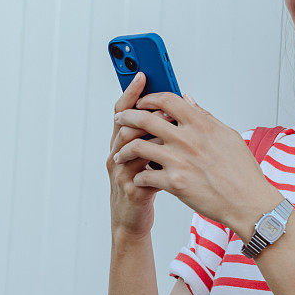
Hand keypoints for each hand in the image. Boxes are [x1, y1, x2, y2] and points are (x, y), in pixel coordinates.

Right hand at [106, 72, 174, 239]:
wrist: (132, 220)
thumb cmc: (144, 184)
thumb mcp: (148, 156)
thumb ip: (158, 133)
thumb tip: (178, 106)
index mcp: (122, 143)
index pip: (123, 111)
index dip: (131, 92)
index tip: (143, 74)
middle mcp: (116, 154)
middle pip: (124, 126)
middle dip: (144, 111)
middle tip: (163, 103)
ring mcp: (121, 173)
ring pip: (131, 147)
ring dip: (151, 134)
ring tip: (169, 126)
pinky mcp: (132, 191)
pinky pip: (143, 173)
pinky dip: (159, 164)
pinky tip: (174, 158)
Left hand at [112, 91, 279, 230]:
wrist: (248, 202)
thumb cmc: (242, 171)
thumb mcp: (227, 136)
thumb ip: (204, 117)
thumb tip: (188, 100)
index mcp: (201, 124)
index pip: (167, 100)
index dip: (149, 98)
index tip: (141, 102)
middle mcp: (188, 139)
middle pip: (145, 118)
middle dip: (127, 117)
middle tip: (119, 120)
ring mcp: (179, 161)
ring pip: (138, 147)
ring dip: (125, 149)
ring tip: (120, 154)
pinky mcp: (174, 183)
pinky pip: (144, 176)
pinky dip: (138, 177)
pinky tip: (138, 179)